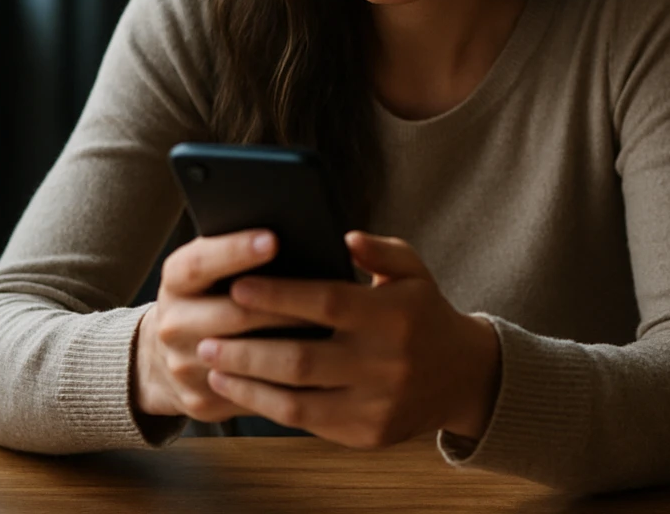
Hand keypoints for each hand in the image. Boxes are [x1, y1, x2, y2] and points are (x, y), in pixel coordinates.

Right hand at [133, 229, 312, 420]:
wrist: (163, 356)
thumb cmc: (209, 297)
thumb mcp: (211, 269)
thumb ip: (238, 250)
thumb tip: (291, 232)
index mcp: (177, 281)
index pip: (201, 263)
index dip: (235, 251)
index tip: (273, 240)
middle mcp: (172, 324)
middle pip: (232, 313)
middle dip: (282, 305)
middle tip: (329, 297)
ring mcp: (183, 366)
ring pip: (244, 359)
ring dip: (289, 345)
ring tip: (331, 331)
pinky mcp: (200, 401)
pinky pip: (249, 395)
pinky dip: (283, 382)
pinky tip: (316, 371)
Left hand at [197, 231, 502, 448]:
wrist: (461, 376)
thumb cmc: (424, 314)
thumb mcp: (413, 271)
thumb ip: (379, 249)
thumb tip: (344, 236)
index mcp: (395, 314)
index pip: (326, 303)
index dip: (278, 296)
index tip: (237, 286)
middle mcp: (386, 362)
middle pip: (300, 358)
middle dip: (246, 348)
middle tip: (207, 334)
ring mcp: (376, 403)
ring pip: (296, 399)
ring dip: (246, 383)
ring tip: (213, 364)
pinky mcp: (366, 434)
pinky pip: (306, 423)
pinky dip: (267, 407)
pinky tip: (242, 390)